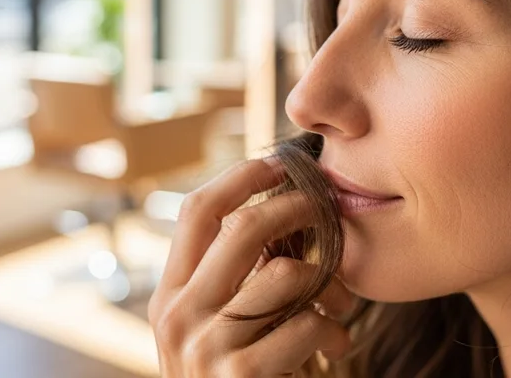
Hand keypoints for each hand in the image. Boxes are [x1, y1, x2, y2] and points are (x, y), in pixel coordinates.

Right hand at [149, 158, 353, 376]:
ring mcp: (205, 349)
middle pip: (240, 227)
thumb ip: (234, 279)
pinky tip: (338, 343)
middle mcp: (178, 317)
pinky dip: (333, 327)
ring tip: (340, 300)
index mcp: (170, 296)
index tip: (281, 161)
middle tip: (328, 212)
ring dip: (325, 279)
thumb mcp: (219, 328)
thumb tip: (281, 211)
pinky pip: (304, 323)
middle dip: (295, 209)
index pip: (196, 211)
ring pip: (281, 273)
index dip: (241, 175)